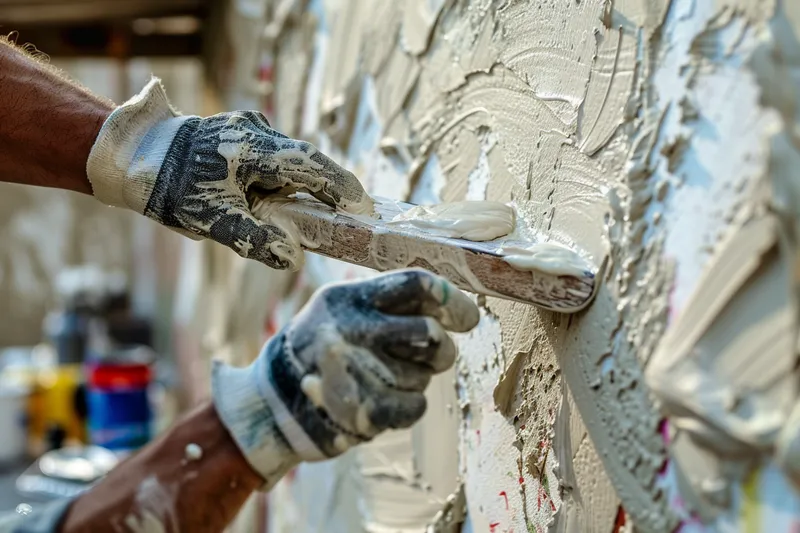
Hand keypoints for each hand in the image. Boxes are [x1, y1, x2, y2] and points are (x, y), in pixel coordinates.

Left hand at [86, 78, 372, 269]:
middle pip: (306, 160)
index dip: (340, 187)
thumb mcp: (213, 221)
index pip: (312, 166)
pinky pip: (275, 155)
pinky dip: (286, 176)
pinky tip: (281, 197)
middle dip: (328, 187)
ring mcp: (250, 129)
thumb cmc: (173, 189)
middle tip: (349, 214)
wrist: (137, 157)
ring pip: (291, 157)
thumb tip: (293, 258)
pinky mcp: (242, 133)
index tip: (363, 207)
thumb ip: (255, 239)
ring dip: (304, 183)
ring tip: (313, 212)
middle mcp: (257, 132)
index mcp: (254, 150)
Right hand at [211, 269, 479, 487]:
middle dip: (441, 348)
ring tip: (383, 379)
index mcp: (348, 298)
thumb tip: (457, 309)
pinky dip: (409, 406)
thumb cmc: (321, 350)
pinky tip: (384, 402)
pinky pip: (417, 404)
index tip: (466, 318)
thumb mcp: (340, 310)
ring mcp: (355, 370)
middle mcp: (350, 329)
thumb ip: (389, 304)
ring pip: (425, 374)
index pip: (416, 284)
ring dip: (416, 379)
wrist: (273, 405)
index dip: (452, 300)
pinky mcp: (363, 410)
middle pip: (430, 331)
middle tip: (433, 355)